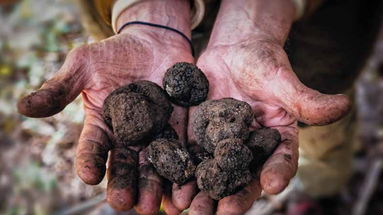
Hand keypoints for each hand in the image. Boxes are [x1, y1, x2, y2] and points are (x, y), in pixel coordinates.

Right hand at [17, 26, 192, 212]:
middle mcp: (128, 137)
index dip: (89, 161)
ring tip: (152, 205)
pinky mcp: (179, 129)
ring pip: (153, 166)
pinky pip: (182, 152)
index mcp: (102, 126)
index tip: (88, 175)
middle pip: (125, 166)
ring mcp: (156, 135)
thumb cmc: (115, 52)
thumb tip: (23, 107)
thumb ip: (60, 87)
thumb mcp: (85, 65)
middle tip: (125, 203)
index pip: (92, 148)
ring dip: (153, 186)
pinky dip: (183, 170)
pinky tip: (184, 187)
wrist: (153, 43)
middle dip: (124, 185)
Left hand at [185, 37, 348, 214]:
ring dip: (204, 193)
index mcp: (276, 139)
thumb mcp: (282, 80)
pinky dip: (183, 174)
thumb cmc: (263, 63)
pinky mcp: (198, 136)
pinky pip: (191, 158)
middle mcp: (249, 149)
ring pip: (214, 174)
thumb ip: (305, 99)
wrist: (233, 52)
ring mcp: (221, 145)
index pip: (281, 160)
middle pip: (243, 176)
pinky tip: (174, 189)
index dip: (279, 172)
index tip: (272, 184)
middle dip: (233, 196)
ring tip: (192, 209)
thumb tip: (342, 105)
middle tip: (222, 213)